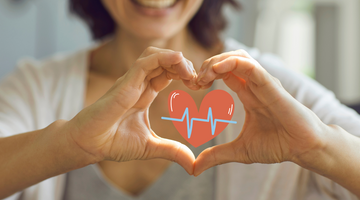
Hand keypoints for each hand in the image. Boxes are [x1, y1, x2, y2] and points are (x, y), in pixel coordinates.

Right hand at [64, 47, 197, 173]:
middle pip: (165, 61)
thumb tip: (193, 165)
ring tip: (190, 73)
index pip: (168, 73)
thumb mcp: (151, 147)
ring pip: (155, 55)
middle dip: (184, 65)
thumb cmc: (113, 142)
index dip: (185, 74)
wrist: (89, 145)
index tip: (199, 86)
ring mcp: (131, 81)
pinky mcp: (125, 83)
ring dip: (176, 59)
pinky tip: (178, 61)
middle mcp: (139, 84)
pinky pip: (145, 62)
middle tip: (198, 80)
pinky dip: (164, 58)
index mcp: (145, 93)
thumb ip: (172, 151)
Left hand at [194, 50, 327, 175]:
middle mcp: (254, 85)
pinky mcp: (271, 85)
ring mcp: (263, 83)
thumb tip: (194, 169)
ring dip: (217, 61)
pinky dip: (232, 63)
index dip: (206, 75)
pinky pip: (251, 67)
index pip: (224, 73)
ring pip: (238, 57)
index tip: (193, 86)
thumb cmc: (278, 145)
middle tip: (195, 80)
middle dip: (207, 65)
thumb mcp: (239, 151)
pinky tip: (216, 70)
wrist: (303, 149)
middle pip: (228, 60)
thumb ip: (216, 155)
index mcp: (247, 94)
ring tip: (204, 75)